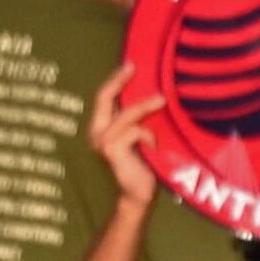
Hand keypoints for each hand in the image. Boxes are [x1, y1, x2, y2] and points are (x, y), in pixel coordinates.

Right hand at [88, 68, 160, 208]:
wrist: (138, 196)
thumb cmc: (143, 167)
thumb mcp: (140, 139)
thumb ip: (138, 122)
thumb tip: (155, 97)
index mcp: (102, 127)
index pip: (104, 98)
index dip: (115, 80)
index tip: (130, 65)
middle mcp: (97, 132)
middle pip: (105, 98)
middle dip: (118, 80)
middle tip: (134, 67)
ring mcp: (103, 142)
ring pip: (126, 115)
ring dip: (145, 107)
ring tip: (162, 101)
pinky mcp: (113, 151)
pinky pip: (134, 131)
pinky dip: (148, 135)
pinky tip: (154, 146)